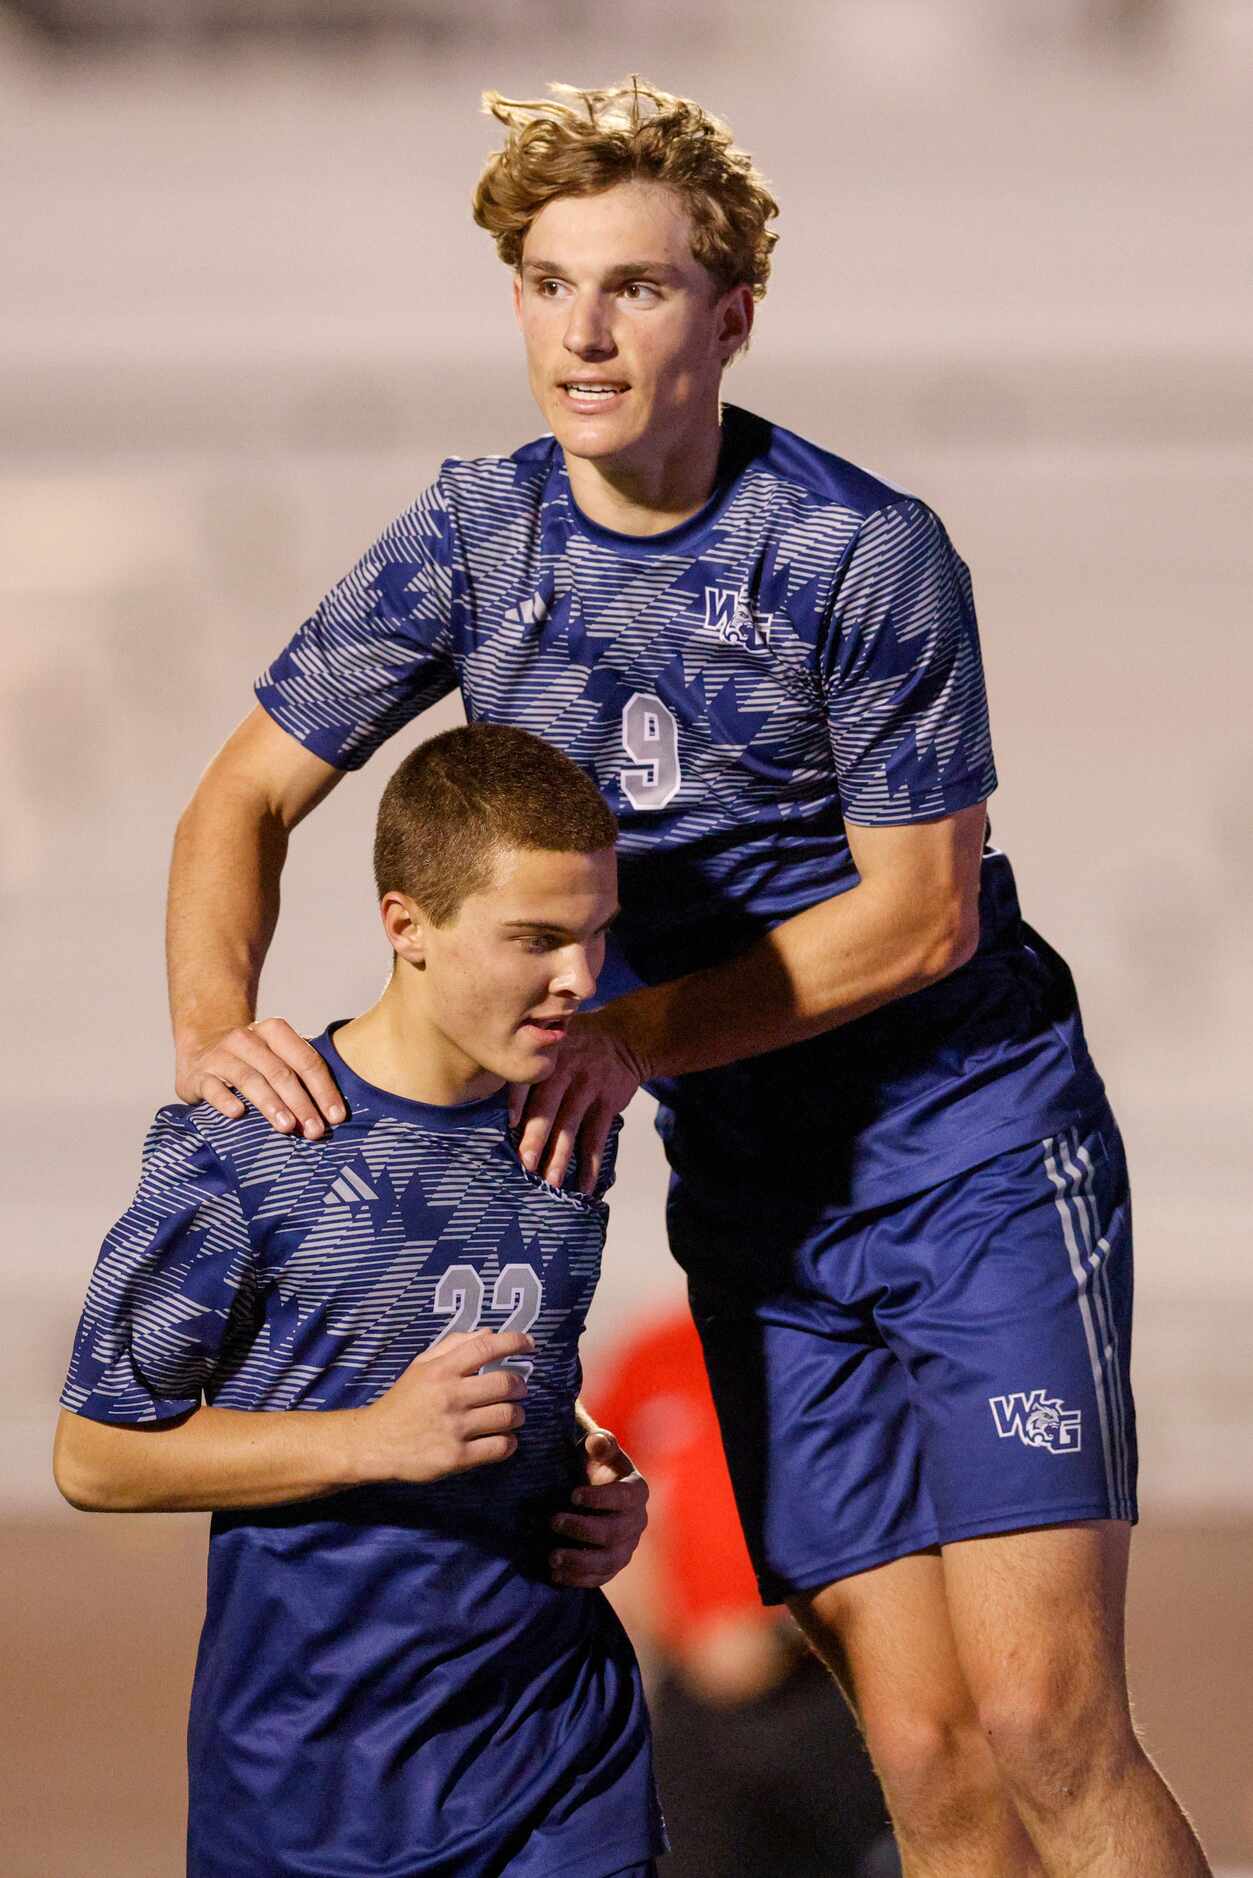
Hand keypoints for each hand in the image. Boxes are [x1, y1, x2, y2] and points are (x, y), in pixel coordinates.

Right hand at [176, 1017, 345, 1138]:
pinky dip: (226, 1100)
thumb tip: (336, 1109)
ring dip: (271, 1104)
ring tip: (287, 1126)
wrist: (201, 1050)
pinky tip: (238, 1114)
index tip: (337, 1116)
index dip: (324, 1089)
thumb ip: (302, 1071)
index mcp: (274, 1031)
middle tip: (315, 1130)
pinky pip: (213, 1088)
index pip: (305, 1059)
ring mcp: (221, 1056)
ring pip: (250, 1080)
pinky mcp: (199, 1076)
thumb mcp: (276, 1055)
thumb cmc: (253, 1060)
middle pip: (280, 1072)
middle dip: (301, 1103)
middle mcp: (247, 1039)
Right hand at [352, 1330, 533, 1485]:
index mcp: (441, 1370)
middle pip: (505, 1384)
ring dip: (517, 1414)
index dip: (515, 1342)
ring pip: (507, 1416)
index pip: (486, 1348)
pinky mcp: (456, 1457)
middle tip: (520, 1389)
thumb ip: (454, 1345)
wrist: (375, 1443)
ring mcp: (454, 1428)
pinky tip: (504, 1439)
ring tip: (512, 1415)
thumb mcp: (421, 1365)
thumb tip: (490, 1333)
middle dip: (521, 1386)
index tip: (530, 1344)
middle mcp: (450, 1396)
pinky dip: (510, 1442)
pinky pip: (500, 1447)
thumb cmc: (402, 1401)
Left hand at [510, 1014, 643, 1193]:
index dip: (519, 1101)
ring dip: (561, 1157)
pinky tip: (584, 1185)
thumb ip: (526, 1062)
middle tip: (526, 1164)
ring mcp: (589, 1088)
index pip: (529, 1079)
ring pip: (572, 1127)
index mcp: (547, 1057)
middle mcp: (567, 1071)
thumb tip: (489, 1096)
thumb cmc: (575, 1045)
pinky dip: (591, 1164)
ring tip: (551, 1183)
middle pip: (549, 1107)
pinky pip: (598, 1138)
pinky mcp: (609, 1103)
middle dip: (537, 1138)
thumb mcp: (551, 1040)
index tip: (511, 1124)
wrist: (624, 1036)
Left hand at [549, 1428, 648, 1588]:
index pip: (624, 1497)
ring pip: (609, 1561)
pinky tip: (555, 1575)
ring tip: (552, 1557)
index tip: (573, 1495)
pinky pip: (600, 1578)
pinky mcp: (612, 1566)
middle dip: (583, 1529)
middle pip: (615, 1531)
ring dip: (580, 1562)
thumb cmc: (593, 1465)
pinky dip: (578, 1579)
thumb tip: (598, 1443)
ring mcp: (626, 1547)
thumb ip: (600, 1443)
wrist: (590, 1489)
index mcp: (636, 1490)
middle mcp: (637, 1521)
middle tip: (553, 1521)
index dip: (600, 1498)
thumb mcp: (596, 1449)